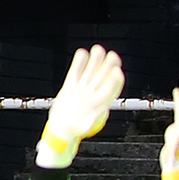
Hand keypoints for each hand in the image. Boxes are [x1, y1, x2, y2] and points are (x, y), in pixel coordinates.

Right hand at [37, 46, 124, 168]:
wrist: (61, 128)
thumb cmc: (74, 129)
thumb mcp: (84, 127)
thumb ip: (92, 120)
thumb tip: (101, 112)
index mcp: (100, 103)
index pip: (111, 89)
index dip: (115, 80)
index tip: (117, 71)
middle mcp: (93, 93)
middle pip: (103, 76)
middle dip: (109, 66)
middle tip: (113, 56)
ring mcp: (82, 88)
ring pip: (90, 71)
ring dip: (95, 60)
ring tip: (98, 49)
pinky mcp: (70, 86)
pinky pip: (75, 72)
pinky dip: (78, 62)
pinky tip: (81, 53)